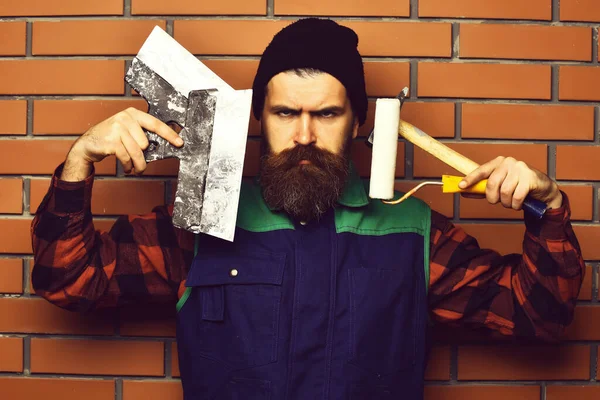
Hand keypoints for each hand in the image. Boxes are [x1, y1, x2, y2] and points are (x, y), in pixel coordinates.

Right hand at [61, 108, 182, 180]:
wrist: (89, 144)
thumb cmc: (113, 139)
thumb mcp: (129, 132)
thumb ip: (143, 135)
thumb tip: (164, 145)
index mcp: (134, 114)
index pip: (156, 124)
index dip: (169, 134)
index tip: (180, 143)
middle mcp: (125, 118)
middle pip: (146, 143)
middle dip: (143, 157)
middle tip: (139, 162)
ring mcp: (117, 128)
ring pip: (137, 152)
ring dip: (137, 164)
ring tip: (135, 168)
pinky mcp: (111, 140)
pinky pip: (126, 157)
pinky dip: (128, 166)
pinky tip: (126, 168)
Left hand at [459, 156, 562, 209]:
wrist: (542, 189)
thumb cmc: (517, 186)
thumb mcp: (498, 186)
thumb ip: (482, 189)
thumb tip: (463, 192)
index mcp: (498, 162)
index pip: (481, 170)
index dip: (471, 179)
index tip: (461, 186)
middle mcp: (508, 162)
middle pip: (492, 184)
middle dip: (492, 198)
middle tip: (497, 201)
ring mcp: (520, 168)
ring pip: (504, 192)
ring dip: (506, 203)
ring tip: (510, 202)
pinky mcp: (530, 177)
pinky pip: (516, 197)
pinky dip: (515, 205)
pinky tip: (519, 203)